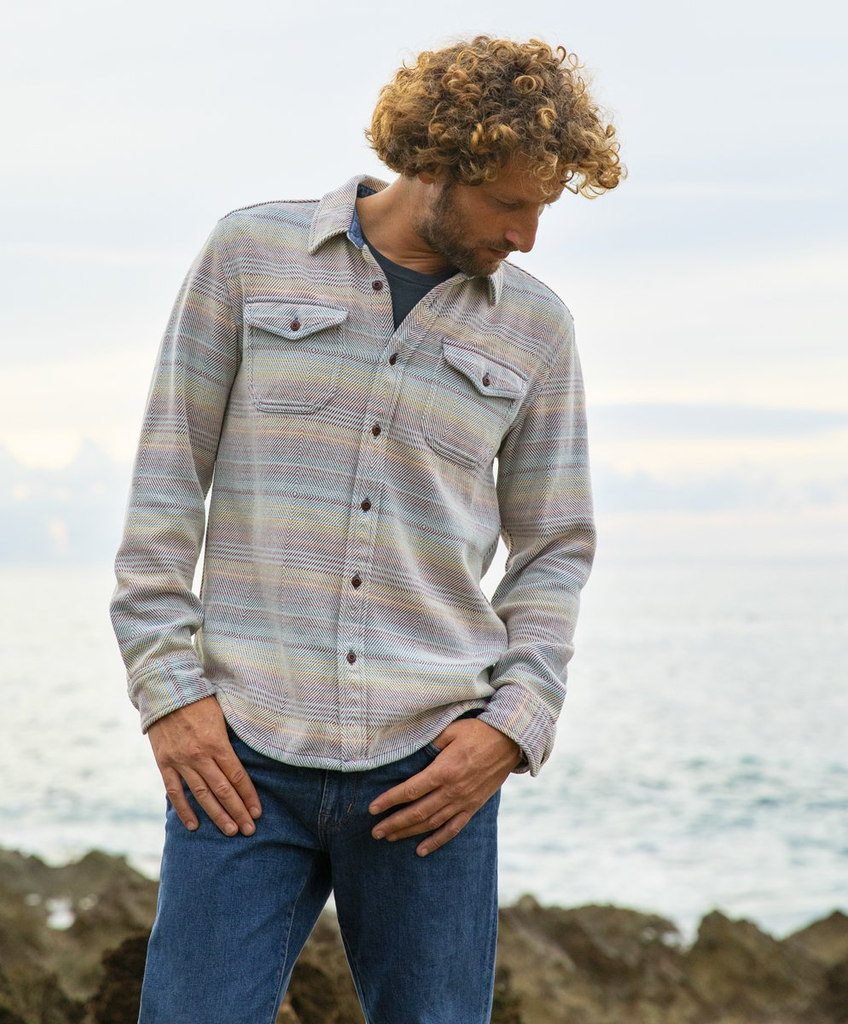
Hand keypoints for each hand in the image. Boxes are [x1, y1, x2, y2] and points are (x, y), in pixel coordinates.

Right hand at [147, 695, 262, 836]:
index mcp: (216, 742)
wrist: (164, 690)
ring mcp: (180, 761)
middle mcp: (199, 755)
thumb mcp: (221, 715)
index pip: (237, 776)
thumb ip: (230, 739)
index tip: (258, 812)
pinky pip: (175, 791)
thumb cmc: (198, 700)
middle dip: (238, 811)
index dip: (249, 796)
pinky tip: (194, 825)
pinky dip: (184, 809)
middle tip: (249, 830)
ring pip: (202, 795)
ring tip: (230, 831)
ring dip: (217, 815)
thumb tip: (245, 758)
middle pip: (223, 790)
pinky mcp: (164, 763)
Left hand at [368, 718, 521, 856]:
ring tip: (390, 838)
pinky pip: (453, 829)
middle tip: (375, 832)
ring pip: (432, 823)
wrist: (509, 742)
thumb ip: (430, 743)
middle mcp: (452, 790)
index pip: (410, 790)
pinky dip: (436, 841)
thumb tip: (411, 751)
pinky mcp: (473, 807)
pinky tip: (421, 850)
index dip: (389, 800)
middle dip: (393, 823)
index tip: (372, 809)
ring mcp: (463, 801)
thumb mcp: (451, 730)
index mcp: (443, 771)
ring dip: (409, 832)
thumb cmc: (478, 732)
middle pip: (417, 812)